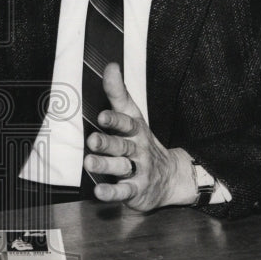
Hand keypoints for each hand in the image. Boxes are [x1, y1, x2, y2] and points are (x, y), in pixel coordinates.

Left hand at [83, 63, 195, 210]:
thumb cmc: (141, 142)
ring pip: (120, 167)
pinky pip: (123, 192)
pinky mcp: (136, 190)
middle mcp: (136, 149)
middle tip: (92, 140)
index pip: (126, 122)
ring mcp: (137, 170)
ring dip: (105, 165)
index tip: (102, 115)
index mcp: (135, 131)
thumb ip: (118, 93)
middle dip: (106, 142)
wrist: (171, 176)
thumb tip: (111, 66)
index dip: (115, 119)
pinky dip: (111, 193)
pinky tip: (99, 193)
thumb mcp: (133, 116)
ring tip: (89, 163)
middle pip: (121, 145)